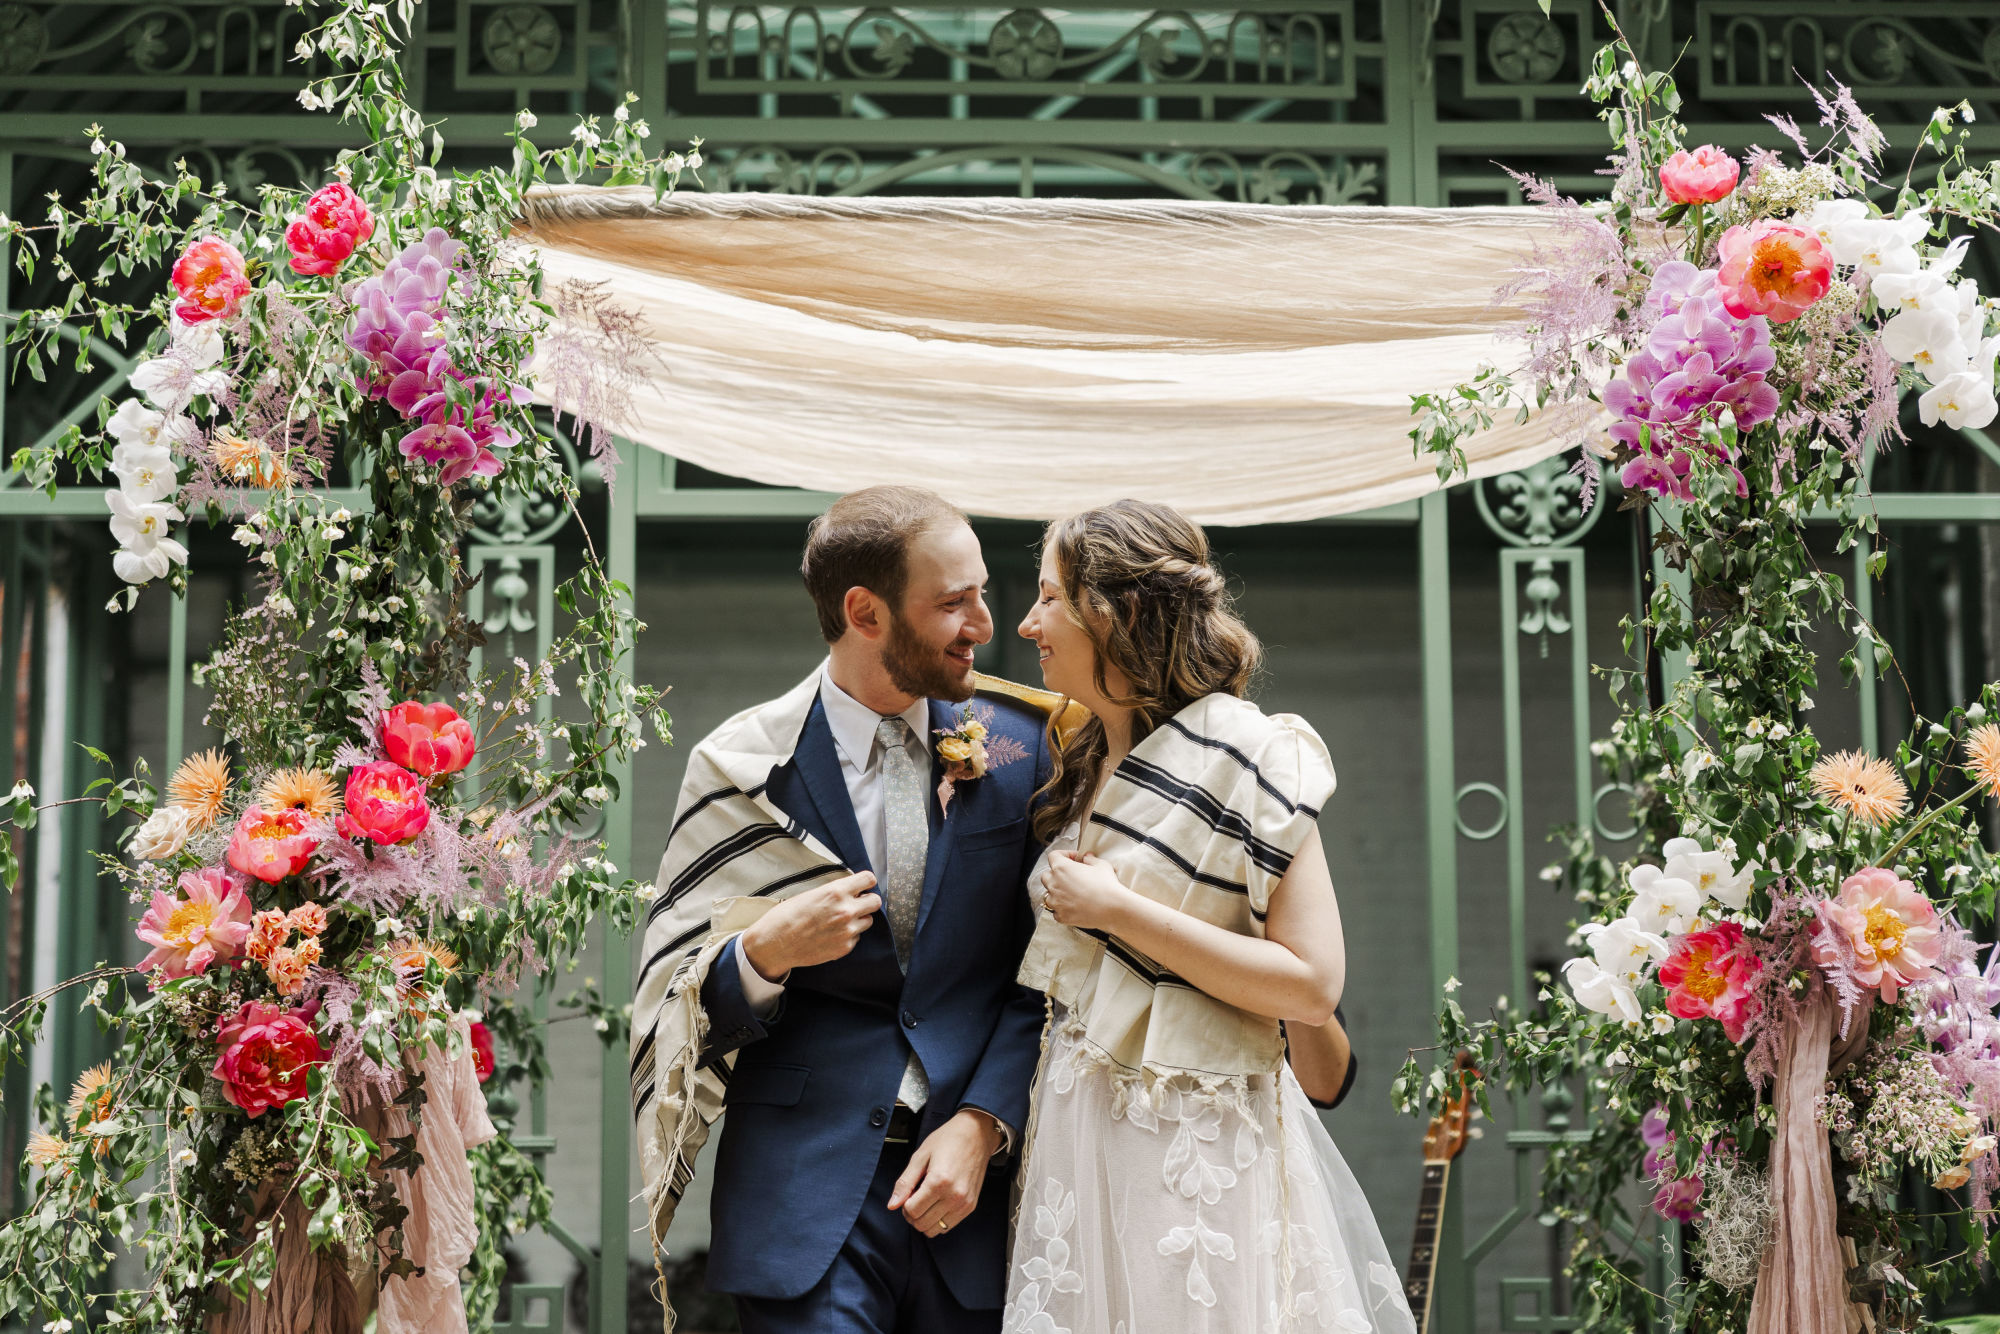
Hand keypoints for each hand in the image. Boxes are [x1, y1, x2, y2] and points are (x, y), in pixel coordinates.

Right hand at [738, 870, 879, 980]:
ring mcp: (847, 931)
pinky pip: (857, 937)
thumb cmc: (787, 916)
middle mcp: (846, 911)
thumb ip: (834, 891)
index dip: (866, 882)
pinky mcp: (844, 948)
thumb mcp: (811, 894)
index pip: (868, 879)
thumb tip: (849, 889)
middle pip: (875, 901)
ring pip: (868, 921)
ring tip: (840, 920)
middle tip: (857, 903)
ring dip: (859, 919)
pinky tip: (832, 934)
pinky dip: (849, 935)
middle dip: (867, 901)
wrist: (775, 944)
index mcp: (836, 892)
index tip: (863, 885)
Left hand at [887, 1109, 1001, 1236]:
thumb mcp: (920, 1156)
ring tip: (927, 1200)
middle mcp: (954, 1196)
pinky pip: (948, 1227)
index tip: (909, 1192)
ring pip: (934, 1230)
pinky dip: (938, 1220)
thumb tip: (892, 1205)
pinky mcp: (971, 1206)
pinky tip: (938, 1203)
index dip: (904, 1204)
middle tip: (915, 1197)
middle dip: (912, 1214)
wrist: (977, 1134)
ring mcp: (964, 1203)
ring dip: (925, 1219)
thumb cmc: (948, 1140)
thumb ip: (905, 1182)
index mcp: (939, 1181)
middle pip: (921, 1224)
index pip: (912, 1211)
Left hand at [1039, 851, 1131, 932]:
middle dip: (1057, 874)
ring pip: (1048, 895)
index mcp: (1062, 868)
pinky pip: (1056, 911)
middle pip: (1046, 875)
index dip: (1064, 855)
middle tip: (1071, 876)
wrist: (1113, 909)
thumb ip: (1090, 859)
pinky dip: (1063, 909)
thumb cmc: (1107, 886)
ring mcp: (1056, 902)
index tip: (1074, 859)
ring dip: (1057, 893)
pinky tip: (1075, 906)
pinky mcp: (1061, 916)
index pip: (1053, 856)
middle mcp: (1054, 884)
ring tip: (1072, 893)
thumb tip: (1087, 857)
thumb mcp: (1101, 865)